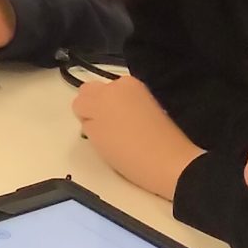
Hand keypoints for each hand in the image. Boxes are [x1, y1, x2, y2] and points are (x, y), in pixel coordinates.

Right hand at [71, 73, 203, 201]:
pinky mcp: (148, 94)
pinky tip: (133, 123)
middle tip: (104, 128)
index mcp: (101, 96)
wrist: (169, 161)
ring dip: (109, 103)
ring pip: (109, 90)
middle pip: (91, 89)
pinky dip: (124, 104)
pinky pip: (126, 95)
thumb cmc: (129, 154)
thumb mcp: (97, 140)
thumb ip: (87, 121)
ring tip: (121, 127)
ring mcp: (135, 87)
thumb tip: (90, 116)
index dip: (84, 119)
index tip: (95, 133)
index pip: (79, 103)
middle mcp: (117, 85)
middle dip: (93, 104)